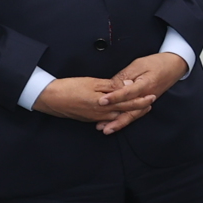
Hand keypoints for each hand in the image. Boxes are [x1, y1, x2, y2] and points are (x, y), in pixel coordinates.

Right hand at [36, 76, 150, 129]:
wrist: (50, 99)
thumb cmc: (71, 88)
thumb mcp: (93, 83)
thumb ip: (112, 85)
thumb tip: (128, 85)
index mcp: (105, 104)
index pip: (128, 103)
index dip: (141, 100)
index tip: (152, 96)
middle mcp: (102, 114)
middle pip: (125, 112)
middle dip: (139, 109)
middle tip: (151, 104)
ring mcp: (96, 118)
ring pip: (117, 117)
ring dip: (129, 113)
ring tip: (139, 108)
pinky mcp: (90, 118)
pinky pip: (108, 119)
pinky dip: (117, 116)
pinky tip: (120, 113)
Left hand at [92, 51, 185, 133]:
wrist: (174, 67)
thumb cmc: (156, 63)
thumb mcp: (138, 64)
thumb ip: (124, 76)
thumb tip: (111, 86)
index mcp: (145, 84)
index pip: (128, 93)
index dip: (114, 97)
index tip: (102, 101)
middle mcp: (146, 96)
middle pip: (131, 111)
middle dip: (115, 120)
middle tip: (101, 126)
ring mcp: (146, 101)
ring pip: (132, 115)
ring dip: (119, 123)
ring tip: (106, 130)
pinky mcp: (145, 103)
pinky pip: (134, 113)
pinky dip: (124, 120)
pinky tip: (115, 124)